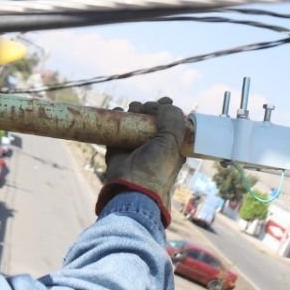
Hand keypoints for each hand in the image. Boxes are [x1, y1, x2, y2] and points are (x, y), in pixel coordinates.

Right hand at [95, 97, 186, 225]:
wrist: (133, 188)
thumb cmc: (157, 166)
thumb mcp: (173, 140)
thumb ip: (173, 118)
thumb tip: (161, 104)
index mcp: (172, 145)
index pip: (171, 122)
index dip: (168, 109)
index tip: (165, 101)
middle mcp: (154, 145)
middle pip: (150, 119)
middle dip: (148, 108)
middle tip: (145, 108)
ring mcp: (135, 147)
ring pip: (134, 122)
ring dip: (132, 111)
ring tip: (132, 108)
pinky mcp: (118, 150)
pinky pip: (116, 129)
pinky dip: (116, 118)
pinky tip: (117, 111)